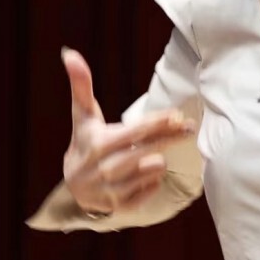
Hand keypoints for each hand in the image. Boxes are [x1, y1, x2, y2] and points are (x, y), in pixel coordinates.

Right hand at [61, 47, 196, 214]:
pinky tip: (147, 174)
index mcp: (96, 143)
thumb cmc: (84, 142)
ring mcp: (112, 190)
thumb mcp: (82, 116)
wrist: (74, 187)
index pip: (135, 131)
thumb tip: (70, 53)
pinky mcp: (122, 206)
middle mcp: (104, 168)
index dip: (158, 122)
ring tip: (154, 154)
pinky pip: (150, 190)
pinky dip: (153, 181)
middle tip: (189, 128)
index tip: (178, 115)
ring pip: (153, 170)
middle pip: (148, 150)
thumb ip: (81, 85)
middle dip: (170, 137)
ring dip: (158, 160)